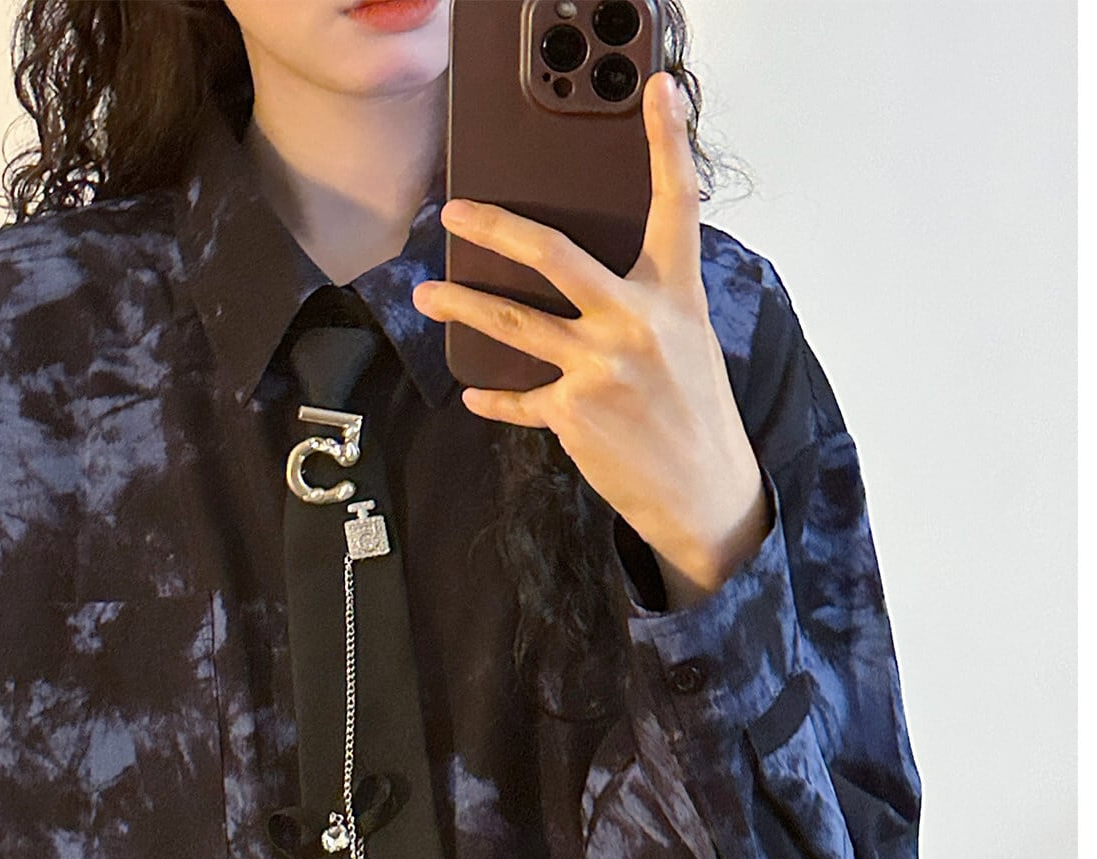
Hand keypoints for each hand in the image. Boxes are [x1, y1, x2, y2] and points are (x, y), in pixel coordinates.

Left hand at [411, 70, 768, 606]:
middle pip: (554, 255)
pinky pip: (518, 399)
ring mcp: (600, 369)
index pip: (676, 205)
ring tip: (429, 293)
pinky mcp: (573, 414)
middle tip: (456, 211)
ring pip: (513, 323)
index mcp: (675, 297)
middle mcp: (635, 323)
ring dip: (462, 306)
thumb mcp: (689, 343)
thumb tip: (592, 283)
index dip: (669, 143)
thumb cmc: (697, 415)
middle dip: (495, 228)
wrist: (704, 491)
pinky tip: (474, 393)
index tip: (659, 92)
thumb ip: (648, 303)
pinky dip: (493, 397)